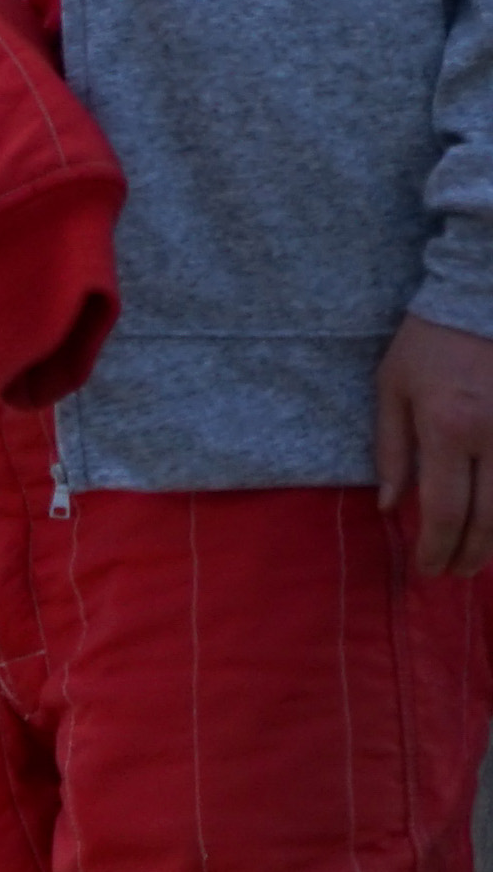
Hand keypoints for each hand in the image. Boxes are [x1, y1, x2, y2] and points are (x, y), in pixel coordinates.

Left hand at [382, 319, 492, 580]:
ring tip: (479, 560)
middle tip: (454, 574)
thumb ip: (390, 450)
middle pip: (489, 517)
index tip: (427, 569)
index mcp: (448, 427)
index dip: (437, 546)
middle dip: (470, 553)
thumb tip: (390, 505)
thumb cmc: (428, 343)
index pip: (443, 508)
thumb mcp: (392, 389)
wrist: (482, 297)